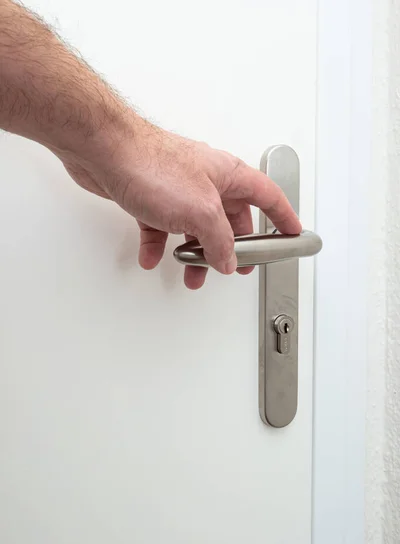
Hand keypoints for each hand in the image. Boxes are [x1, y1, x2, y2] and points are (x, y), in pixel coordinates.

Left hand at [58, 120, 301, 288]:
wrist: (103, 151)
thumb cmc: (152, 165)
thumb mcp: (201, 212)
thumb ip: (220, 241)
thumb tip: (228, 259)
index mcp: (228, 176)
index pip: (268, 197)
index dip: (284, 217)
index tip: (292, 233)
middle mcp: (206, 181)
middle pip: (230, 219)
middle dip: (233, 246)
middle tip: (237, 265)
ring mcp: (178, 189)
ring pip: (195, 228)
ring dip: (194, 254)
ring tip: (193, 273)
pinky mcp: (151, 197)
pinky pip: (161, 228)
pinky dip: (158, 246)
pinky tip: (152, 257)